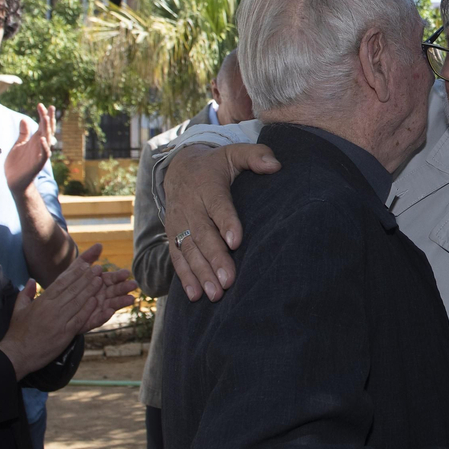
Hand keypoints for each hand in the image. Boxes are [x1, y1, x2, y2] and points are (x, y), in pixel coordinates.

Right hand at [0, 246, 132, 378]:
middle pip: (72, 289)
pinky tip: (96, 301)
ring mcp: (59, 321)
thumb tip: (31, 280)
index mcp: (42, 301)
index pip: (61, 283)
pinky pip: (79, 318)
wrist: (17, 354)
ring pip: (78, 302)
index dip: (75, 273)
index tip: (85, 265)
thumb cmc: (18, 332)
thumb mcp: (18, 310)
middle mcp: (51, 309)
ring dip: (90, 290)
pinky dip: (88, 309)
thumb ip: (25, 293)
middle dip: (86, 278)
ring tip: (100, 280)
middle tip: (98, 269)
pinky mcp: (64, 333)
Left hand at [3, 103, 53, 195]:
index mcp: (35, 141)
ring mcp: (39, 154)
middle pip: (47, 129)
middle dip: (48, 118)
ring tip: (45, 118)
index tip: (40, 104)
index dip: (42, 115)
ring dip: (47, 129)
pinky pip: (44, 155)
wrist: (14, 181)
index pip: (41, 125)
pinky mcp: (38, 164)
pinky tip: (42, 139)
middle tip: (49, 107)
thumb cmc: (17, 164)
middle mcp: (39, 146)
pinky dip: (44, 147)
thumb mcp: (18, 145)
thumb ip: (23, 133)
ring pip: (47, 140)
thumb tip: (23, 119)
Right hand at [163, 143, 280, 300]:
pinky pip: (177, 257)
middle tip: (228, 280)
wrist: (179, 168)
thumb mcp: (234, 153)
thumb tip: (276, 165)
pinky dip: (185, 277)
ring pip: (189, 250)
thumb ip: (255, 155)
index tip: (236, 241)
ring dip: (201, 273)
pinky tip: (196, 295)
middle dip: (215, 258)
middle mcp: (190, 206)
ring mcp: (178, 223)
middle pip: (203, 234)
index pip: (218, 205)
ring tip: (215, 293)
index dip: (226, 222)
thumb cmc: (215, 165)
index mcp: (207, 186)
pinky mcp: (173, 235)